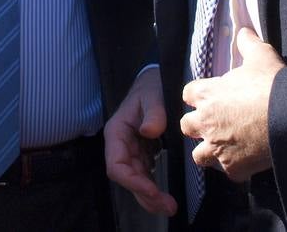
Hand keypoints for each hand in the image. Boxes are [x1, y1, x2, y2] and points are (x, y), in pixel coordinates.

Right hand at [105, 67, 175, 216]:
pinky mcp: (143, 153)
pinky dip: (154, 187)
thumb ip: (153, 112)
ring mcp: (131, 150)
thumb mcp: (153, 95)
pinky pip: (145, 174)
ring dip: (149, 196)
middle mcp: (120, 145)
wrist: (158, 80)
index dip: (132, 182)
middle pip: (127, 177)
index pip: (116, 165)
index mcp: (116, 132)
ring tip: (169, 206)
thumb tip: (149, 131)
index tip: (152, 190)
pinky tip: (166, 196)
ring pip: (136, 179)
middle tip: (168, 206)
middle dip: (145, 194)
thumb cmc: (152, 86)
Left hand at [180, 27, 282, 182]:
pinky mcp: (233, 167)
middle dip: (198, 126)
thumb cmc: (272, 85)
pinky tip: (247, 160)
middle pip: (186, 126)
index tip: (210, 97)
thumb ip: (247, 43)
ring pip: (199, 155)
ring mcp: (217, 147)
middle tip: (216, 123)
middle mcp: (205, 122)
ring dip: (210, 151)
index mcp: (207, 94)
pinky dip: (235, 167)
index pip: (188, 94)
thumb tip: (243, 31)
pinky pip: (228, 171)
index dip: (198, 96)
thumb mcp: (260, 55)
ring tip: (226, 146)